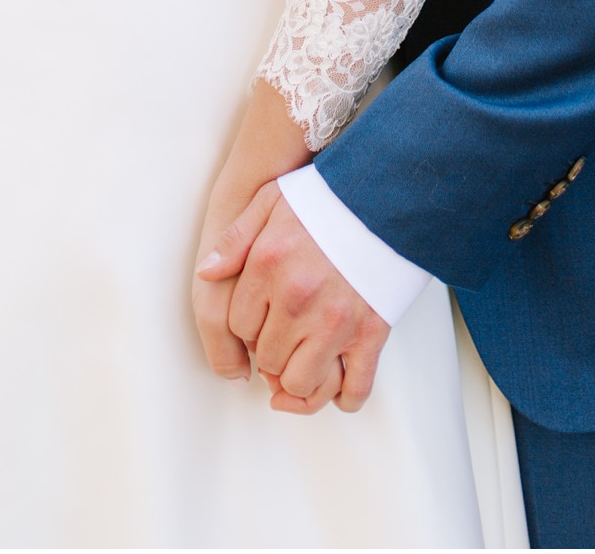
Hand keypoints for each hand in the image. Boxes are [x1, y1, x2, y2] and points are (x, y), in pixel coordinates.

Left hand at [199, 186, 389, 414]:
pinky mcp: (371, 334)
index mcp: (268, 267)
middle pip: (267, 360)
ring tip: (302, 363)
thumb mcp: (271, 201)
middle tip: (284, 338)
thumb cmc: (328, 198)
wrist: (387, 196)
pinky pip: (353, 390)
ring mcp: (336, 322)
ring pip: (302, 384)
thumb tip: (206, 272)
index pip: (238, 327)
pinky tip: (337, 387)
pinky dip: (344, 399)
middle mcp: (298, 300)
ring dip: (299, 381)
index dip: (248, 327)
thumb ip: (235, 238)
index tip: (262, 318)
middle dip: (271, 354)